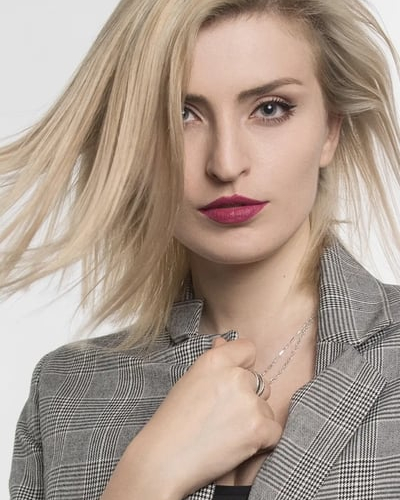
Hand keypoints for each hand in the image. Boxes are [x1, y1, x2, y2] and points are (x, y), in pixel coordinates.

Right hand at [102, 337, 281, 498]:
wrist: (163, 460)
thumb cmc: (172, 422)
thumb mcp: (190, 380)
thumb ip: (214, 360)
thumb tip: (223, 341)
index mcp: (216, 360)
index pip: (248, 349)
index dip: (243, 366)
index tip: (233, 383)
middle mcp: (236, 376)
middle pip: (259, 381)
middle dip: (247, 398)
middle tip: (222, 416)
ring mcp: (249, 402)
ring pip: (266, 408)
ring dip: (254, 421)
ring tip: (225, 434)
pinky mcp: (259, 428)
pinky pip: (274, 431)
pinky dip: (261, 441)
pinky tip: (237, 446)